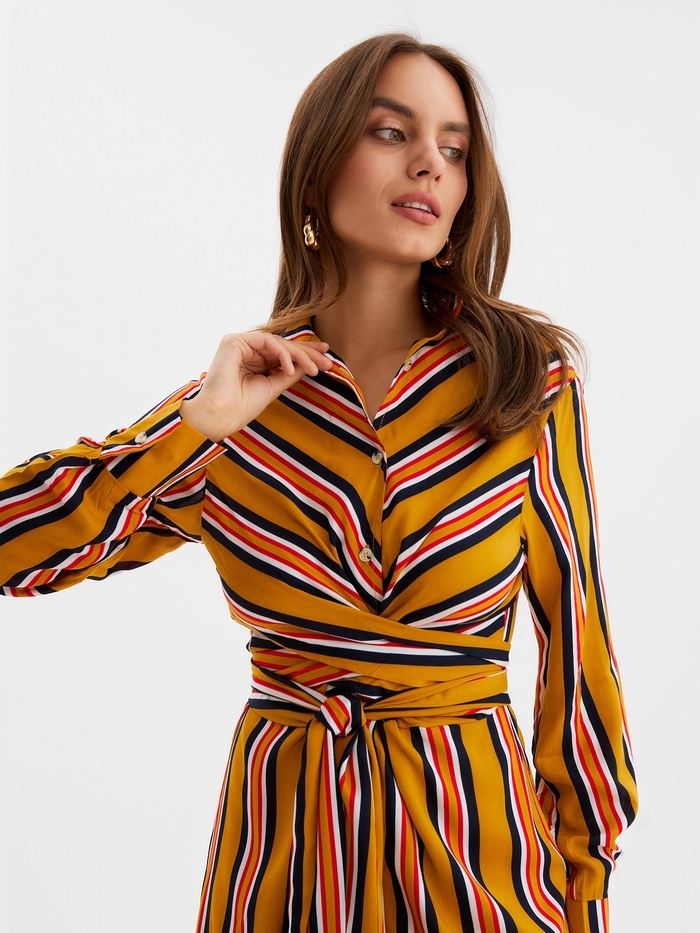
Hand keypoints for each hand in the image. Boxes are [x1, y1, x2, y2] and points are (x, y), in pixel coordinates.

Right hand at [180, 331, 331, 440]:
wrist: (220, 415)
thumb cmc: (241, 406)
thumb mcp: (273, 387)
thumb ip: (288, 373)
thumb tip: (307, 365)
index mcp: (252, 360)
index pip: (282, 353)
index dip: (305, 355)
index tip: (326, 361)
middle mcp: (245, 350)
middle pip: (282, 345)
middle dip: (307, 353)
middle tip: (327, 362)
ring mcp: (239, 344)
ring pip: (277, 342)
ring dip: (298, 355)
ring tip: (313, 369)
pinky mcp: (234, 341)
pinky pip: (265, 340)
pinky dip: (281, 353)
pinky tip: (290, 367)